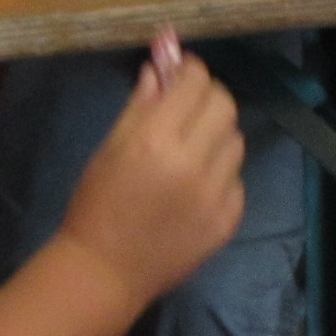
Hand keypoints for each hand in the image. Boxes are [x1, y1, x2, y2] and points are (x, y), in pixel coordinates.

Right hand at [58, 52, 244, 306]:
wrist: (107, 271)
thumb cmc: (97, 204)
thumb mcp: (109, 148)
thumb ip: (141, 104)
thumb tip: (162, 64)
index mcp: (156, 141)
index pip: (195, 84)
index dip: (191, 70)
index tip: (183, 72)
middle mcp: (193, 164)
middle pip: (225, 106)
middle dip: (208, 97)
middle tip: (190, 105)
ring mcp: (216, 196)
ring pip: (236, 141)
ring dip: (217, 134)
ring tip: (192, 147)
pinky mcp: (229, 221)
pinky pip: (237, 180)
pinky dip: (222, 173)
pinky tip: (197, 184)